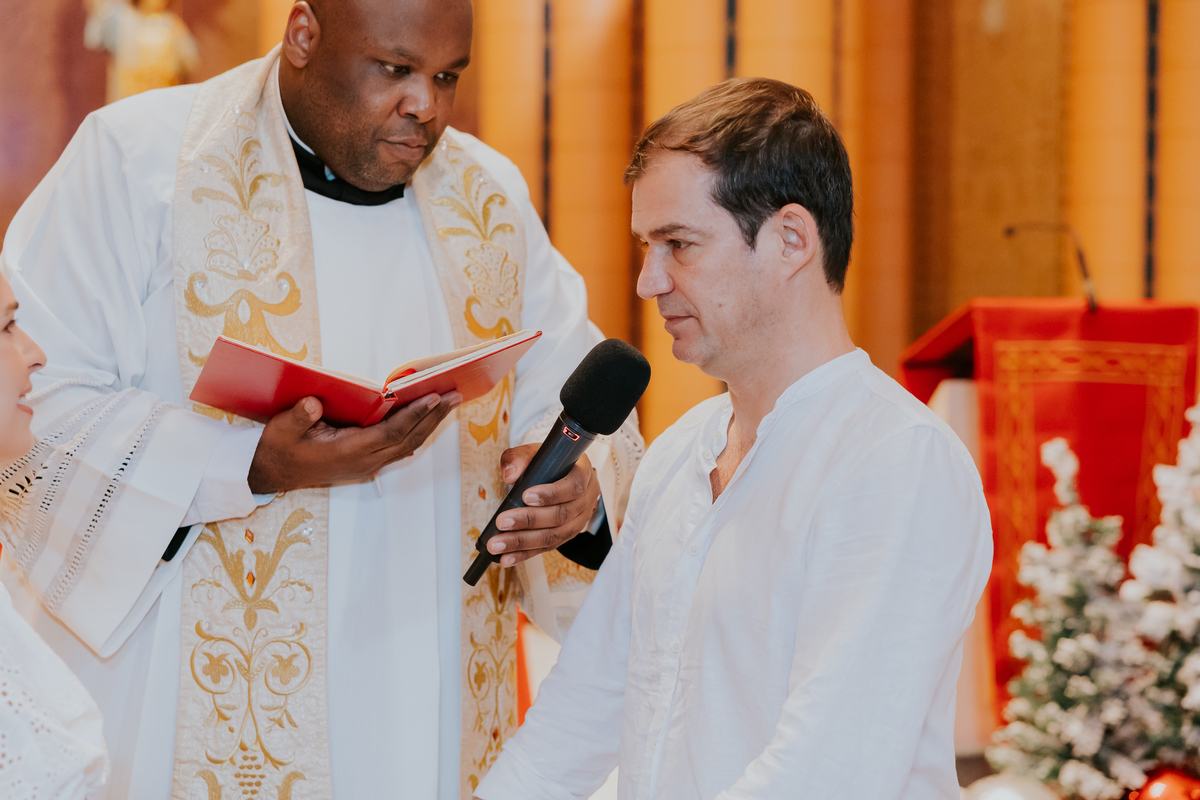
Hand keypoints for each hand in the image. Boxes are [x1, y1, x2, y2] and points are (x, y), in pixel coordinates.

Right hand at [247, 392, 460, 493]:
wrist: (272, 475)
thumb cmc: (279, 449)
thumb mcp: (281, 429)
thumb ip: (299, 417)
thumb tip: (315, 402)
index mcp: (347, 453)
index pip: (390, 433)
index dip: (413, 416)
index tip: (433, 398)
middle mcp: (364, 461)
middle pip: (408, 439)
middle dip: (433, 417)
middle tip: (455, 395)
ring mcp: (367, 465)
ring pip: (407, 445)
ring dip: (429, 424)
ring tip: (450, 402)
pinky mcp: (367, 462)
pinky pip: (399, 447)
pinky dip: (416, 431)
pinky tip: (428, 418)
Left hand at [485, 444, 600, 566]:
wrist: (559, 475)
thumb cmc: (549, 463)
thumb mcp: (536, 452)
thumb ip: (520, 457)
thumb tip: (509, 474)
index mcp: (584, 473)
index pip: (574, 486)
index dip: (551, 493)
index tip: (526, 496)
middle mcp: (587, 499)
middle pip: (562, 515)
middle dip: (529, 520)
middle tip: (503, 521)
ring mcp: (579, 520)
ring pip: (554, 536)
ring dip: (523, 542)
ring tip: (498, 544)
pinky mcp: (566, 536)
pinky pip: (547, 548)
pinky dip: (525, 553)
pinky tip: (507, 557)